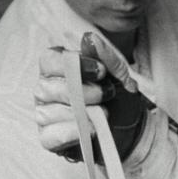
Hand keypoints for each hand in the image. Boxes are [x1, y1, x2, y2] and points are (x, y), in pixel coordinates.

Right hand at [34, 32, 149, 163]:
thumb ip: (106, 56)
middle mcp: (46, 90)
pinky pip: (50, 135)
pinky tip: (90, 129)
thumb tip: (89, 39)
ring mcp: (45, 115)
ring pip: (47, 112)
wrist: (132, 131)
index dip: (74, 65)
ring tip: (103, 114)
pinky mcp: (49, 139)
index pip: (49, 60)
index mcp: (57, 69)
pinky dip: (72, 133)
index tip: (101, 72)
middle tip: (107, 95)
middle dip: (82, 92)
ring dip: (80, 114)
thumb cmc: (119, 99)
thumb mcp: (120, 76)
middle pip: (47, 87)